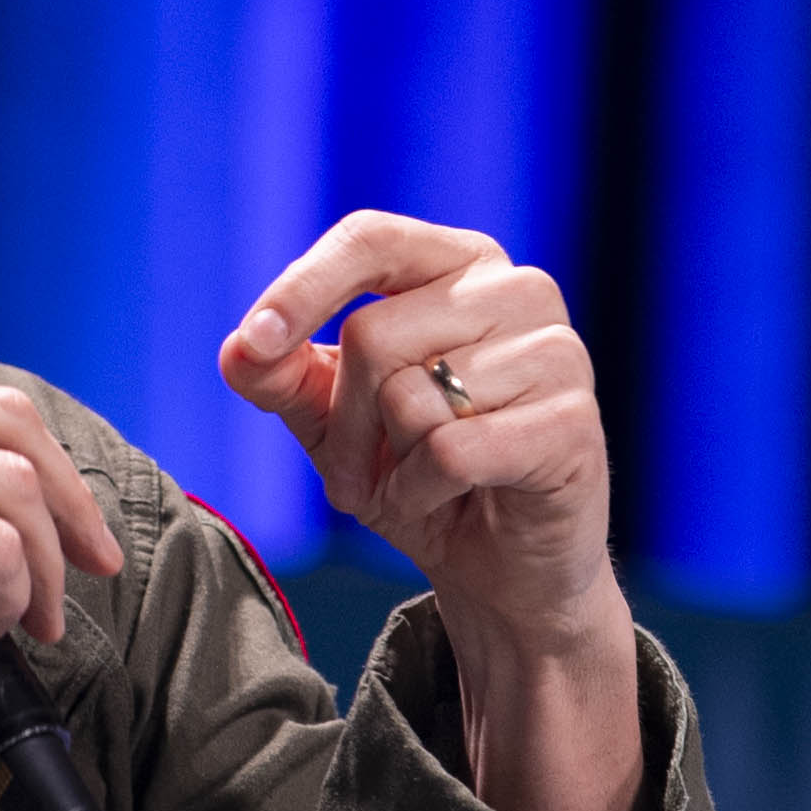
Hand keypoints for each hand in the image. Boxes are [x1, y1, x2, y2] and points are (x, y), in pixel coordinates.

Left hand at [222, 213, 641, 810]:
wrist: (505, 570)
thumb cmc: (422, 474)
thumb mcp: (335, 423)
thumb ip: (285, 379)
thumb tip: (238, 351)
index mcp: (461, 264)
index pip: (371, 240)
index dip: (302, 288)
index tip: (253, 344)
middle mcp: (518, 289)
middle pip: (373, 334)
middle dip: (344, 422)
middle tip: (360, 473)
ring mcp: (557, 353)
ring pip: (410, 396)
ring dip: (385, 467)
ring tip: (413, 487)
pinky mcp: (572, 423)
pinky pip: (450, 451)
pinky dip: (421, 493)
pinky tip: (445, 503)